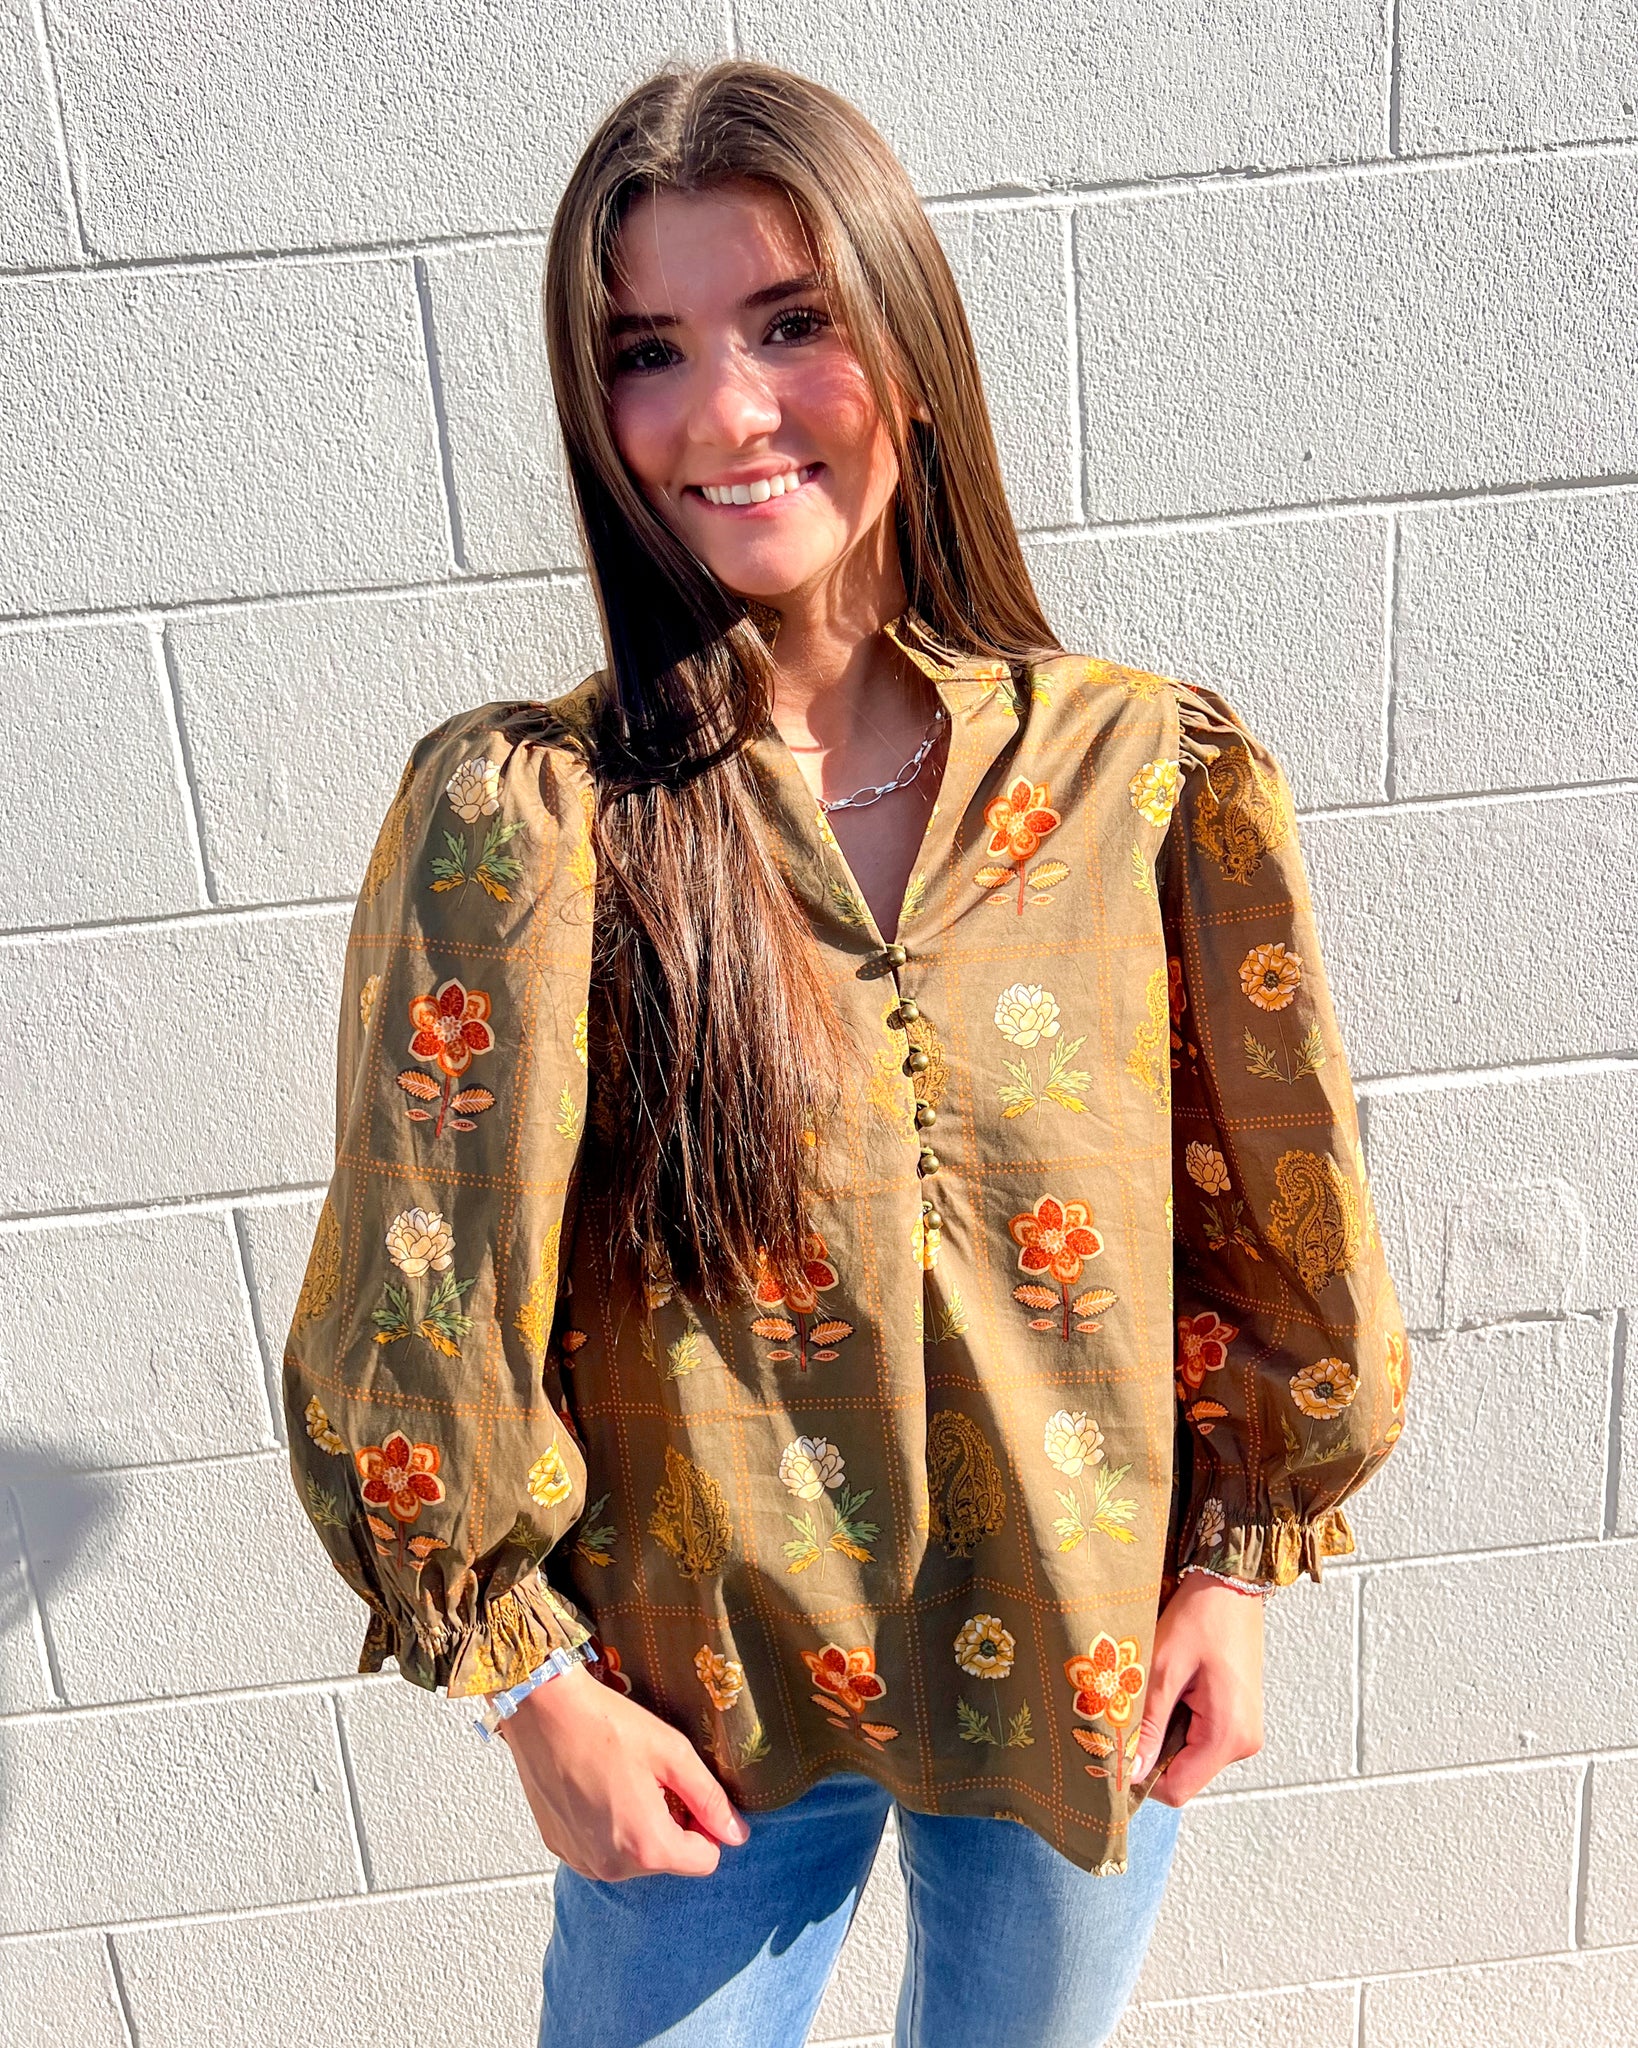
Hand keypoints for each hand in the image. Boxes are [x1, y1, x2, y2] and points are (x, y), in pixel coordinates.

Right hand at [498, 1662, 750, 1879]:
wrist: (544, 1709)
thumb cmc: (608, 1725)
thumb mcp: (673, 1753)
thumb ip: (709, 1799)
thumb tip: (737, 1835)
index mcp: (647, 1847)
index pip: (705, 1861)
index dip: (706, 1825)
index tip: (689, 1792)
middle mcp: (612, 1867)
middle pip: (667, 1860)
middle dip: (670, 1825)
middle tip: (653, 1778)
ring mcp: (581, 1860)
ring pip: (633, 1858)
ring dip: (638, 1827)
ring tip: (623, 1780)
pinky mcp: (558, 1847)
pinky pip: (600, 1850)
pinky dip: (607, 1826)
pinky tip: (597, 1787)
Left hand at [1132, 1575, 1264, 1804]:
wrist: (1230, 1583)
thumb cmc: (1200, 1617)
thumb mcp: (1162, 1669)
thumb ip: (1146, 1726)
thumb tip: (1128, 1772)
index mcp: (1228, 1735)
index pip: (1177, 1789)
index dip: (1142, 1776)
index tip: (1118, 1747)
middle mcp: (1243, 1742)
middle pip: (1183, 1774)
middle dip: (1152, 1750)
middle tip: (1133, 1710)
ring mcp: (1243, 1731)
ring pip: (1189, 1756)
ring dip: (1164, 1733)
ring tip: (1156, 1691)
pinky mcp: (1237, 1717)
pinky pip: (1200, 1737)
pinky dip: (1178, 1721)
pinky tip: (1171, 1689)